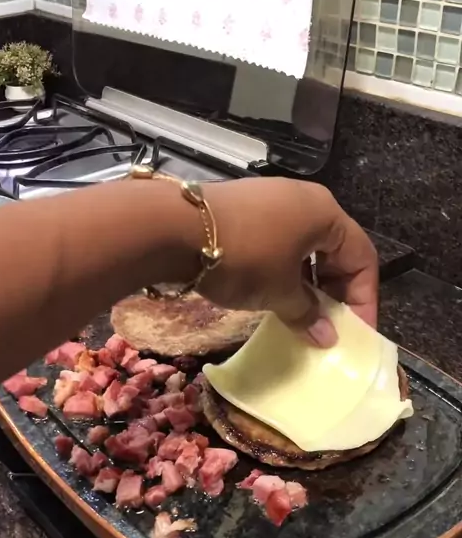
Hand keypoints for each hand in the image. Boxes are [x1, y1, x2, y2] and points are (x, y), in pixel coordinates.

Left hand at [198, 177, 377, 347]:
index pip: (362, 258)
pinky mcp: (248, 209)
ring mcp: (274, 200)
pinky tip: (274, 294)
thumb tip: (326, 337)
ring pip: (306, 247)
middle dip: (336, 292)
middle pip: (336, 250)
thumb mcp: (279, 291)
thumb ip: (308, 313)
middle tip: (328, 327)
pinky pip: (281, 242)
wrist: (174, 228)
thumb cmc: (243, 258)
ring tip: (300, 316)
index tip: (355, 333)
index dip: (364, 299)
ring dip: (309, 284)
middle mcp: (306, 200)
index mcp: (326, 213)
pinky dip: (286, 270)